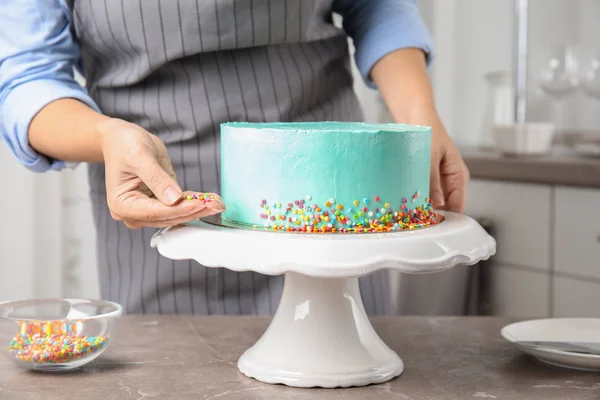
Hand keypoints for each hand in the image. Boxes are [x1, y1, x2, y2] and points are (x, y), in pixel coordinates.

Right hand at [97, 118, 224, 228]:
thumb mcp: (140, 157)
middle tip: (217, 206)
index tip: (201, 204)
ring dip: (197, 209)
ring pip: (176, 215)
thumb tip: (174, 199)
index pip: (156, 212)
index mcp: (122, 205)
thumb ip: (157, 179)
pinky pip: (178, 207)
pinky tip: (210, 199)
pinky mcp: (158, 203)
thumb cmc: (124, 145)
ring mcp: (146, 211)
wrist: (121, 139)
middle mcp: (133, 214)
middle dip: (193, 211)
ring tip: (218, 203)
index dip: (181, 209)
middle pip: (168, 217)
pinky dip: (194, 203)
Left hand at [369, 48, 468, 213]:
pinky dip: (415, 200)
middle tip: (418, 224)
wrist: (416, 114)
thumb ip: (432, 180)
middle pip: (445, 206)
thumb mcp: (429, 156)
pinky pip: (421, 194)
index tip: (435, 227)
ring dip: (422, 208)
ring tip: (409, 216)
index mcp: (458, 175)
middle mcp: (449, 181)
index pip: (459, 203)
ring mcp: (436, 180)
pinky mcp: (423, 179)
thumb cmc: (428, 131)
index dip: (449, 218)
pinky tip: (404, 205)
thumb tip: (435, 204)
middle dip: (433, 215)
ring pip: (432, 202)